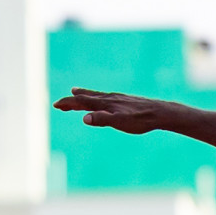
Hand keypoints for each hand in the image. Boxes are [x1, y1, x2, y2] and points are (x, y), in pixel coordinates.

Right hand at [53, 88, 181, 134]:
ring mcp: (117, 98)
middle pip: (86, 97)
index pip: (81, 102)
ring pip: (96, 95)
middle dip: (71, 100)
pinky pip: (106, 97)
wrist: (160, 112)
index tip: (55, 105)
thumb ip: (102, 119)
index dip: (68, 104)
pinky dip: (97, 96)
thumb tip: (84, 117)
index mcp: (105, 104)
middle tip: (59, 103)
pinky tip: (102, 98)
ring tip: (75, 92)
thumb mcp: (120, 122)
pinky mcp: (125, 100)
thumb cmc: (140, 120)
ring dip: (83, 95)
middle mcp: (109, 98)